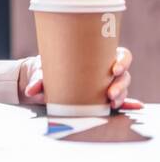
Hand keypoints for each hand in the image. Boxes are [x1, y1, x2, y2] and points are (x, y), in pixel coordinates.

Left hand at [18, 48, 140, 110]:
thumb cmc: (47, 69)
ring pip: (122, 88)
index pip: (120, 54)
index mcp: (96, 56)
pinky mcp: (102, 98)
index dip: (123, 60)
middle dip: (120, 84)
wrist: (40, 80)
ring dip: (121, 96)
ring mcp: (105, 84)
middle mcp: (105, 69)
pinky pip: (118, 101)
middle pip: (123, 75)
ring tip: (111, 102)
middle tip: (110, 93)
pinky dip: (127, 104)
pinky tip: (132, 106)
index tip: (114, 68)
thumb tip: (30, 91)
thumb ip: (38, 80)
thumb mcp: (42, 71)